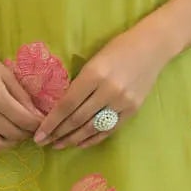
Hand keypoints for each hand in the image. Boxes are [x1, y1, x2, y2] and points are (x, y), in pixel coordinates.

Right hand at [0, 35, 43, 151]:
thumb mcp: (4, 73)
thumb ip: (21, 95)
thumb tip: (37, 115)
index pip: (24, 120)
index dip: (36, 124)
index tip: (41, 122)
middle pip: (12, 133)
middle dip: (26, 133)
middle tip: (29, 128)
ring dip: (10, 142)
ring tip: (14, 134)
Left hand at [34, 19, 173, 148]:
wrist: (152, 46)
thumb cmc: (118, 48)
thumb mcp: (93, 60)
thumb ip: (79, 82)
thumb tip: (59, 106)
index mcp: (94, 74)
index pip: (67, 104)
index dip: (51, 122)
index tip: (39, 133)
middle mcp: (108, 90)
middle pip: (78, 119)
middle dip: (58, 133)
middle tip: (44, 141)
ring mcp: (122, 102)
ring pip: (92, 127)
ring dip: (73, 139)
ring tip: (58, 145)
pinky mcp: (133, 110)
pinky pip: (109, 129)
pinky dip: (93, 139)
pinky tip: (80, 143)